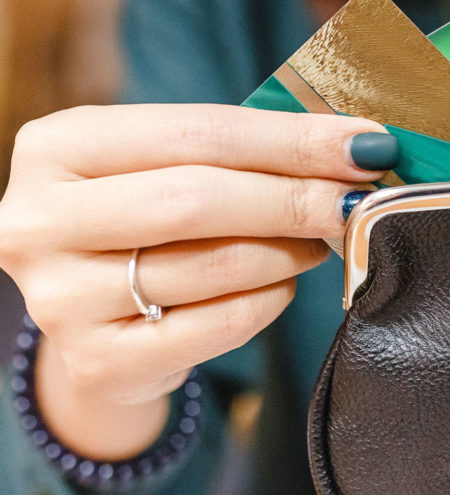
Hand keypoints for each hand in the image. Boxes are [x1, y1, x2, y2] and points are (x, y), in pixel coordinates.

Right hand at [0, 104, 396, 454]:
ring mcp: (60, 298)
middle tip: (357, 197)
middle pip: (197, 199)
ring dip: (289, 250)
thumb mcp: (170, 164)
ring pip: (215, 265)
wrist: (95, 310)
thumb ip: (247, 150)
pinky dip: (269, 300)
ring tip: (316, 238)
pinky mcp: (98, 361)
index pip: (197, 133)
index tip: (365, 144)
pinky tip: (280, 284)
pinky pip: (219, 324)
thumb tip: (359, 147)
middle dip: (296, 197)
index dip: (291, 139)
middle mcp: (39, 220)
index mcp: (60, 147)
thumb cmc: (148, 217)